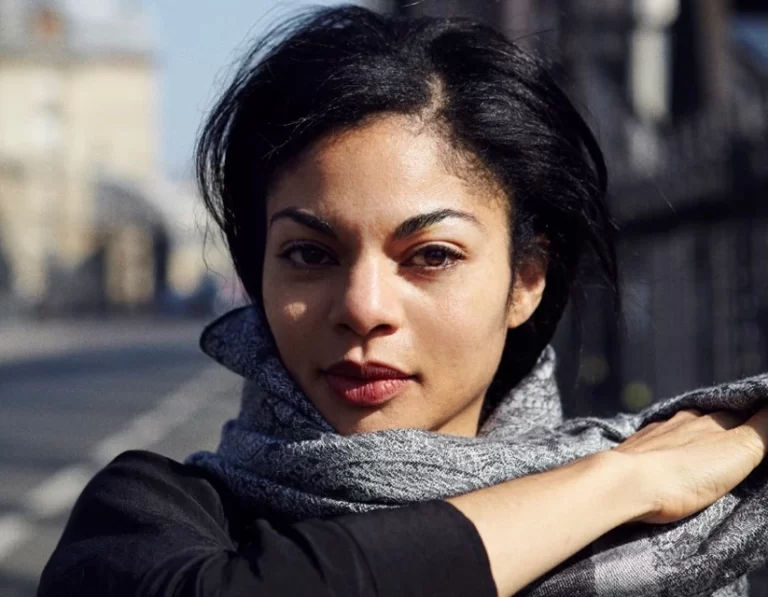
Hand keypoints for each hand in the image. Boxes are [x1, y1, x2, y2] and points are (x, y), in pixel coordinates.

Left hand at [612, 405, 767, 524]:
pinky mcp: (633, 449)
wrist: (627, 482)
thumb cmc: (687, 471)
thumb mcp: (737, 450)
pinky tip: (662, 455)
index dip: (750, 420)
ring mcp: (655, 433)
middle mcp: (681, 420)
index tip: (757, 426)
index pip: (737, 414)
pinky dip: (663, 447)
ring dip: (688, 436)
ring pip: (678, 429)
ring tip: (696, 451)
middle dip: (719, 427)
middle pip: (707, 421)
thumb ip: (759, 429)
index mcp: (709, 421)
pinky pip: (653, 442)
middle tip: (729, 441)